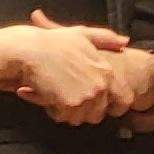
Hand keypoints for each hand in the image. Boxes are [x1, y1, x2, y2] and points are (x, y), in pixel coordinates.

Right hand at [6, 12, 137, 125]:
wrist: (28, 50)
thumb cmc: (52, 41)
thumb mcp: (83, 34)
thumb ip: (105, 38)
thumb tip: (125, 42)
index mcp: (106, 72)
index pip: (124, 100)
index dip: (112, 107)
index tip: (99, 105)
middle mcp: (100, 86)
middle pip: (98, 114)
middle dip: (83, 110)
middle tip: (67, 97)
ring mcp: (85, 96)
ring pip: (79, 118)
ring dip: (67, 112)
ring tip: (56, 95)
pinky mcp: (68, 104)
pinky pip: (63, 117)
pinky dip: (53, 111)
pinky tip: (47, 96)